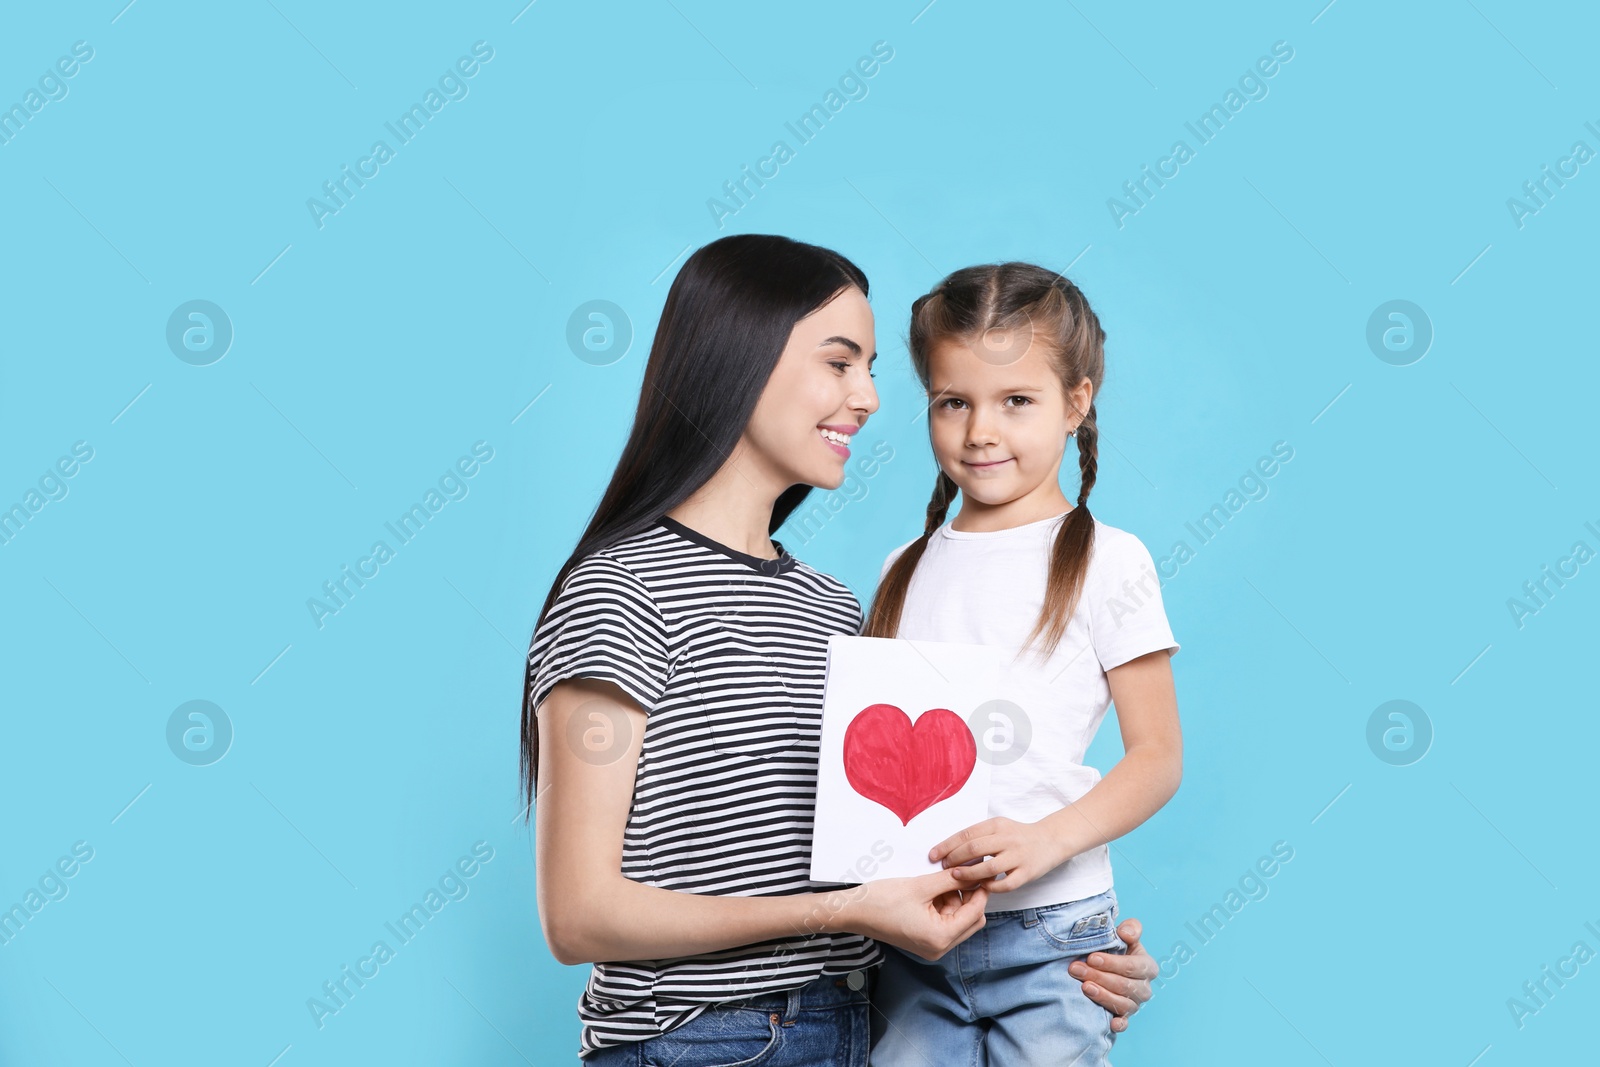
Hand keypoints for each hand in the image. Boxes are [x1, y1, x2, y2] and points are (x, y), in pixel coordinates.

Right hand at [833, 868, 988, 960]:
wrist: (854, 912)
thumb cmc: (881, 901)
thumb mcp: (920, 886)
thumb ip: (950, 879)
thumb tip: (972, 870)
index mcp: (940, 938)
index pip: (975, 913)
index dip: (980, 890)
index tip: (981, 871)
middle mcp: (939, 948)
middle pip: (971, 920)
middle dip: (967, 896)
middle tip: (957, 873)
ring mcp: (932, 946)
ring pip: (959, 920)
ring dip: (954, 899)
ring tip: (938, 881)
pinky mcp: (925, 941)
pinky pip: (946, 922)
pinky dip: (943, 906)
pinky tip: (931, 891)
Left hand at [928, 816, 1062, 894]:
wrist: (1052, 839)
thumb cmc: (1018, 835)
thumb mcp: (999, 827)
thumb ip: (978, 836)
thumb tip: (949, 849)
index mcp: (997, 825)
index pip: (966, 834)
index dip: (946, 845)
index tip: (933, 855)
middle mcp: (1007, 839)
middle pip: (974, 849)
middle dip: (954, 860)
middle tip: (943, 867)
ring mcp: (1018, 856)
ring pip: (988, 868)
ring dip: (968, 874)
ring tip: (956, 878)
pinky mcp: (1028, 872)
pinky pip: (1006, 884)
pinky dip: (991, 887)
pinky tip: (982, 887)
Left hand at [1069, 918, 1155, 1031]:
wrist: (1106, 963)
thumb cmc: (1117, 948)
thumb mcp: (1125, 934)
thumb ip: (1130, 929)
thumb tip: (1126, 933)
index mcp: (1147, 966)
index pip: (1133, 967)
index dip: (1112, 963)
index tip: (1091, 958)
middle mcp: (1144, 988)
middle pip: (1124, 985)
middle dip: (1099, 977)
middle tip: (1077, 969)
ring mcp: (1135, 1004)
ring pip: (1123, 1004)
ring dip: (1103, 996)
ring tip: (1084, 987)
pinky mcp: (1125, 1016)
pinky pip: (1125, 1023)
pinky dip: (1119, 1024)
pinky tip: (1110, 1024)